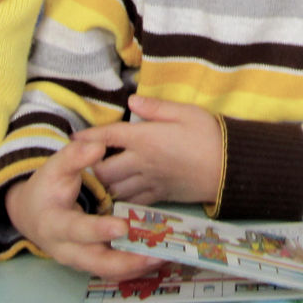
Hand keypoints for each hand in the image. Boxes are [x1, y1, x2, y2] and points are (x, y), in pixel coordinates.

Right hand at [6, 136, 166, 279]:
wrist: (33, 214)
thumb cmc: (46, 189)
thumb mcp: (54, 168)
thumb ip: (74, 156)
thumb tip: (97, 147)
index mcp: (54, 225)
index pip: (76, 230)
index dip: (98, 230)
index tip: (122, 226)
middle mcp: (67, 250)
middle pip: (97, 264)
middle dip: (127, 262)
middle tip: (156, 254)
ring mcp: (80, 261)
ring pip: (110, 271)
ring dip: (138, 267)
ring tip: (165, 256)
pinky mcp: (93, 263)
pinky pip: (115, 270)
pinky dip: (137, 266)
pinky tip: (159, 257)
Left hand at [88, 96, 222, 204]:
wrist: (230, 169)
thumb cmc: (210, 135)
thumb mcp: (186, 112)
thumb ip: (156, 107)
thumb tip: (131, 100)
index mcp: (145, 138)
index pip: (108, 136)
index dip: (88, 137)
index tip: (73, 138)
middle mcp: (142, 162)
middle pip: (104, 170)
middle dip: (90, 167)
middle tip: (83, 163)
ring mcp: (150, 182)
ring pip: (115, 189)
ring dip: (103, 185)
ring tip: (96, 181)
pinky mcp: (160, 196)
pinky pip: (133, 201)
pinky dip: (121, 200)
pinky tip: (117, 197)